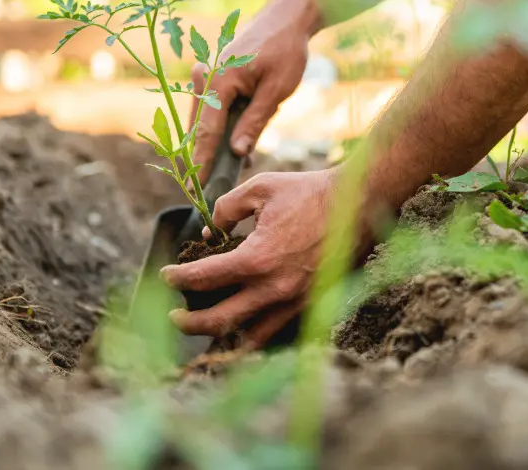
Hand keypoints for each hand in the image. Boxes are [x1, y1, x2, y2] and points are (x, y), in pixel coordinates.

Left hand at [159, 169, 337, 347]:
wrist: (361, 203)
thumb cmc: (310, 191)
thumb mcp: (261, 188)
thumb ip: (226, 208)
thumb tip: (210, 232)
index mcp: (258, 259)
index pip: (203, 278)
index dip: (177, 277)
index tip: (166, 274)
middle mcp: (275, 289)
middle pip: (219, 322)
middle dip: (189, 322)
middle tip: (174, 315)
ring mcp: (295, 303)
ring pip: (249, 339)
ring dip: (221, 337)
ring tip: (206, 329)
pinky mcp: (312, 306)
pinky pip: (277, 333)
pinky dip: (255, 335)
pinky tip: (243, 327)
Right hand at [189, 5, 311, 184]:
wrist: (287, 18)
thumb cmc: (285, 51)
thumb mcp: (276, 91)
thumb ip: (254, 122)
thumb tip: (236, 153)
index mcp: (218, 80)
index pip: (206, 131)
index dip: (202, 162)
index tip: (197, 187)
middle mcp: (204, 77)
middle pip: (199, 128)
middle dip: (205, 158)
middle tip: (208, 187)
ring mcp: (205, 76)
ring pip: (204, 121)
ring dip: (214, 145)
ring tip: (226, 172)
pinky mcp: (212, 77)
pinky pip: (212, 110)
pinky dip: (220, 129)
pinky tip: (237, 149)